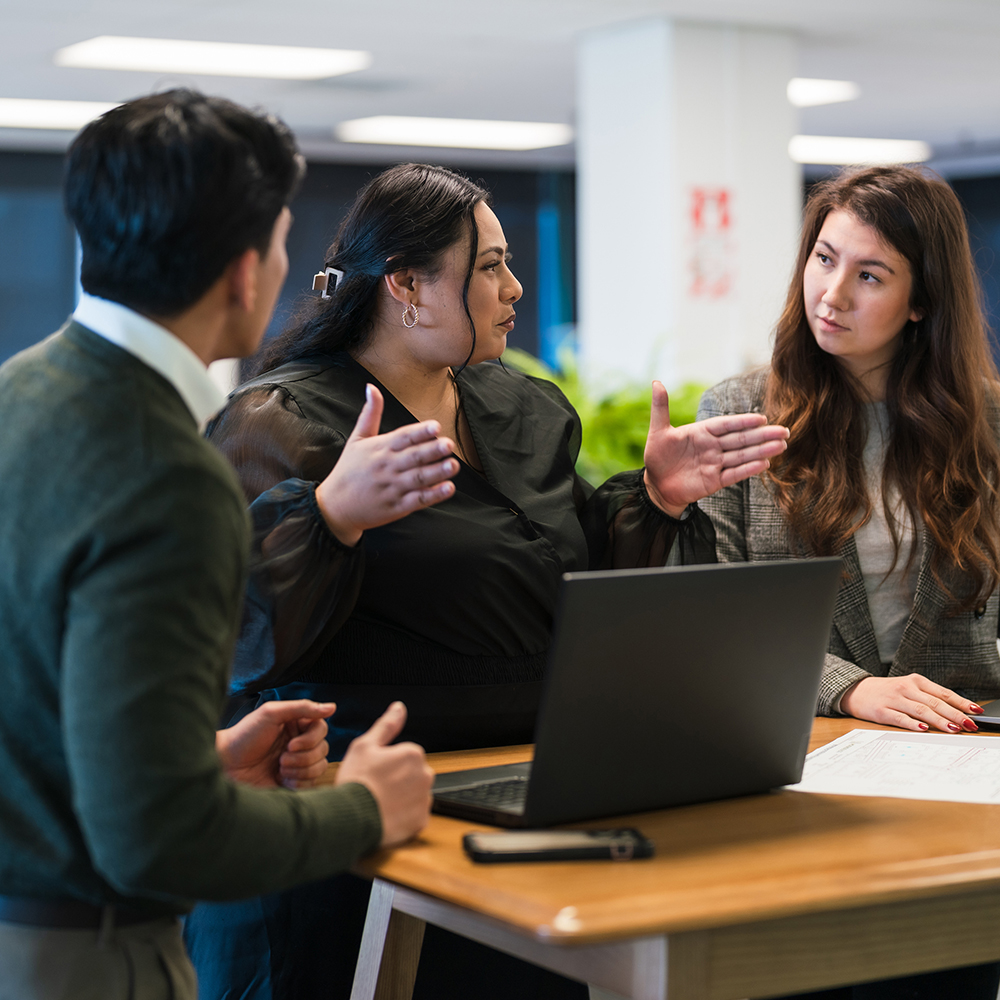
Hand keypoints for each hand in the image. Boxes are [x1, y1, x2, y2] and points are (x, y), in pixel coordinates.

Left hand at [216, 700, 334, 788]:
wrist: (224, 766)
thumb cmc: (244, 737)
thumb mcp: (271, 714)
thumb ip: (302, 708)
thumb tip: (331, 707)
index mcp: (295, 725)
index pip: (321, 729)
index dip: (311, 738)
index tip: (291, 743)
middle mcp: (299, 743)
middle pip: (323, 749)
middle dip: (304, 756)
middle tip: (281, 757)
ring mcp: (296, 764)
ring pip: (320, 767)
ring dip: (300, 769)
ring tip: (279, 767)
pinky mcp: (293, 782)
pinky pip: (311, 784)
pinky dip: (298, 782)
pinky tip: (281, 779)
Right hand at [315, 385, 457, 545]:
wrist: (335, 506)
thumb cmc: (348, 470)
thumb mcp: (356, 439)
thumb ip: (370, 414)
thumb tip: (371, 387)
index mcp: (379, 448)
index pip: (403, 437)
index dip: (420, 432)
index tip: (436, 426)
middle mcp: (387, 467)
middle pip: (413, 457)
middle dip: (432, 451)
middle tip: (449, 444)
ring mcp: (392, 488)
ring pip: (418, 478)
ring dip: (437, 472)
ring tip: (453, 465)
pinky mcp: (397, 507)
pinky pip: (418, 500)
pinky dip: (434, 495)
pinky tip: (448, 488)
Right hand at [336, 701, 433, 847]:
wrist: (352, 817)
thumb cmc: (357, 780)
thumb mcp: (365, 745)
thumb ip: (386, 725)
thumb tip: (399, 708)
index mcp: (413, 754)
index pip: (406, 756)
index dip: (388, 763)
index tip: (376, 771)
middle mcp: (425, 775)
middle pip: (413, 775)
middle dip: (399, 780)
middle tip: (377, 787)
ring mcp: (424, 799)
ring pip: (414, 795)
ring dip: (402, 798)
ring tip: (380, 802)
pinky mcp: (421, 821)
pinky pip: (414, 815)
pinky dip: (404, 816)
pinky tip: (387, 814)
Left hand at [643, 381, 789, 516]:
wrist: (656, 486)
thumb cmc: (657, 457)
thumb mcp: (658, 431)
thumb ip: (661, 408)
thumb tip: (656, 382)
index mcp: (702, 432)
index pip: (726, 424)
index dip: (743, 422)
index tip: (762, 418)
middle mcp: (713, 447)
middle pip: (741, 439)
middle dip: (762, 435)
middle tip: (784, 431)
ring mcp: (716, 464)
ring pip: (742, 455)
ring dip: (762, 451)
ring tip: (781, 446)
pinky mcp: (715, 481)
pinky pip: (734, 474)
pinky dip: (748, 469)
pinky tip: (765, 464)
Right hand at [840, 674, 984, 732]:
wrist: (855, 691)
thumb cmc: (887, 692)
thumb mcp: (908, 688)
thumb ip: (928, 698)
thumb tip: (955, 713)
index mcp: (915, 681)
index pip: (943, 692)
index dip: (961, 702)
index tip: (976, 712)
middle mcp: (906, 688)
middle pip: (935, 702)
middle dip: (955, 714)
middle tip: (970, 725)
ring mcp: (894, 699)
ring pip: (921, 710)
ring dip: (939, 720)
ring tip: (954, 729)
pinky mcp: (882, 711)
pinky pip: (900, 718)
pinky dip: (913, 724)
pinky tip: (924, 728)